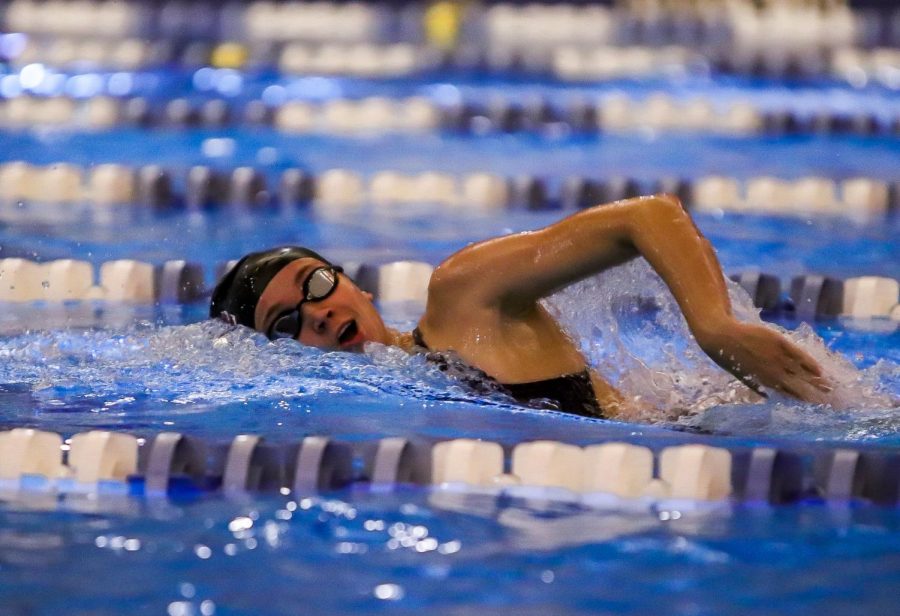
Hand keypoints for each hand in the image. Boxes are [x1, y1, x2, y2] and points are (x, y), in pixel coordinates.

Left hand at [698, 321, 832, 403]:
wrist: (722, 338)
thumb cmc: (732, 357)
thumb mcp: (745, 377)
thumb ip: (760, 386)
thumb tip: (770, 396)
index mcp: (766, 383)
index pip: (791, 395)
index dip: (806, 400)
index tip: (820, 406)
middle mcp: (774, 373)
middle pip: (800, 386)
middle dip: (817, 394)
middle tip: (833, 400)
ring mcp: (777, 358)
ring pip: (801, 372)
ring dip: (817, 381)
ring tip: (831, 387)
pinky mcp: (779, 343)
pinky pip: (798, 356)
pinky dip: (809, 363)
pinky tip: (819, 370)